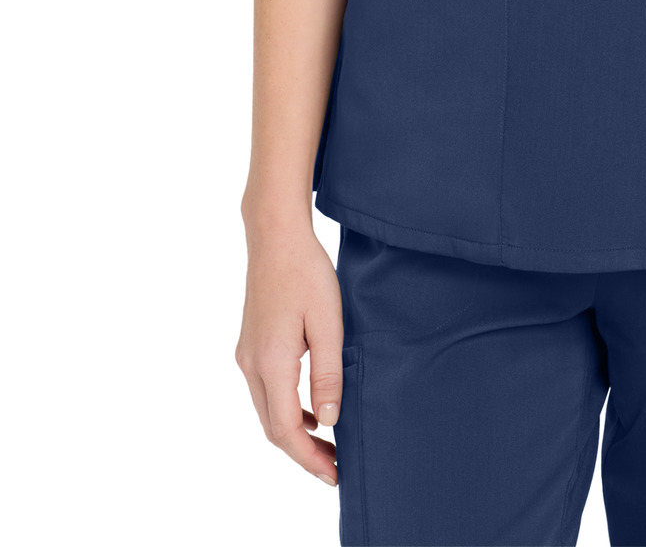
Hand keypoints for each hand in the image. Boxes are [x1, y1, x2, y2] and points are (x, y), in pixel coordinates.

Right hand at [234, 219, 344, 484]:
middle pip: (272, 427)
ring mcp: (247, 354)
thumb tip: (328, 422)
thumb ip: (328, 374)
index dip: (309, 458)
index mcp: (271, 363)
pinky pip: (266, 390)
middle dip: (303, 453)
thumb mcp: (328, 323)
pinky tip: (310, 410)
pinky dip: (286, 409)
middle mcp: (251, 365)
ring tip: (326, 445)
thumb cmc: (306, 272)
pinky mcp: (251, 344)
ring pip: (267, 410)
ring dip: (294, 432)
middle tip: (335, 467)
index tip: (334, 474)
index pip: (286, 430)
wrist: (276, 236)